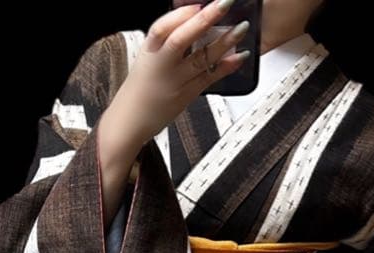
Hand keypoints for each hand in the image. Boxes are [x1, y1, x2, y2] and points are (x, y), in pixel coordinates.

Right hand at [108, 0, 250, 147]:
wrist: (132, 120)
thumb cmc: (141, 86)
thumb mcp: (147, 56)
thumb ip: (168, 38)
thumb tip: (192, 15)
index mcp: (149, 50)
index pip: (161, 29)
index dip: (179, 15)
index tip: (197, 4)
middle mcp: (162, 65)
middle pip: (182, 40)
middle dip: (205, 20)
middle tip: (225, 3)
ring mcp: (176, 81)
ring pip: (200, 59)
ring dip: (223, 42)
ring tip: (241, 28)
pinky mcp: (188, 95)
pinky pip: (209, 78)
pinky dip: (226, 67)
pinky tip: (239, 56)